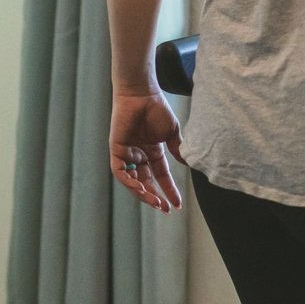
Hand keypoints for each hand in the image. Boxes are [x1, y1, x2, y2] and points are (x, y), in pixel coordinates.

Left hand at [110, 91, 183, 211]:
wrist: (142, 94)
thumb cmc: (156, 108)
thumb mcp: (171, 133)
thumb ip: (178, 150)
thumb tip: (188, 165)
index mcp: (152, 152)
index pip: (161, 176)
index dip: (169, 190)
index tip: (178, 205)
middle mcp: (139, 155)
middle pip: (146, 183)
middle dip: (155, 197)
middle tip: (165, 209)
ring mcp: (127, 154)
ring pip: (132, 182)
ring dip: (143, 194)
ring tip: (156, 202)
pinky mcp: (116, 150)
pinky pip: (121, 172)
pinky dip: (129, 182)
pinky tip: (141, 189)